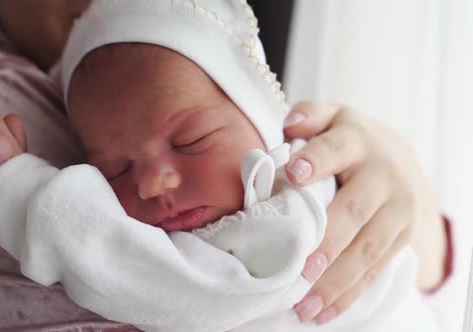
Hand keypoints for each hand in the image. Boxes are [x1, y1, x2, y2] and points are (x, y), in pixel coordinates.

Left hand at [284, 102, 445, 323]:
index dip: (317, 159)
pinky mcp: (401, 238)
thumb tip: (288, 124)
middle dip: (329, 240)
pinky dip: (350, 293)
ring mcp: (397, 209)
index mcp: (357, 140)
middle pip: (356, 209)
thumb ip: (310, 115)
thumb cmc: (348, 141)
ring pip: (368, 248)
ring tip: (305, 306)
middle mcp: (383, 175)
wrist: (399, 159)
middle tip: (301, 267)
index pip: (337, 148)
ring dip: (337, 281)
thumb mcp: (332, 118)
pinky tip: (325, 313)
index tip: (295, 174)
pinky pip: (376, 269)